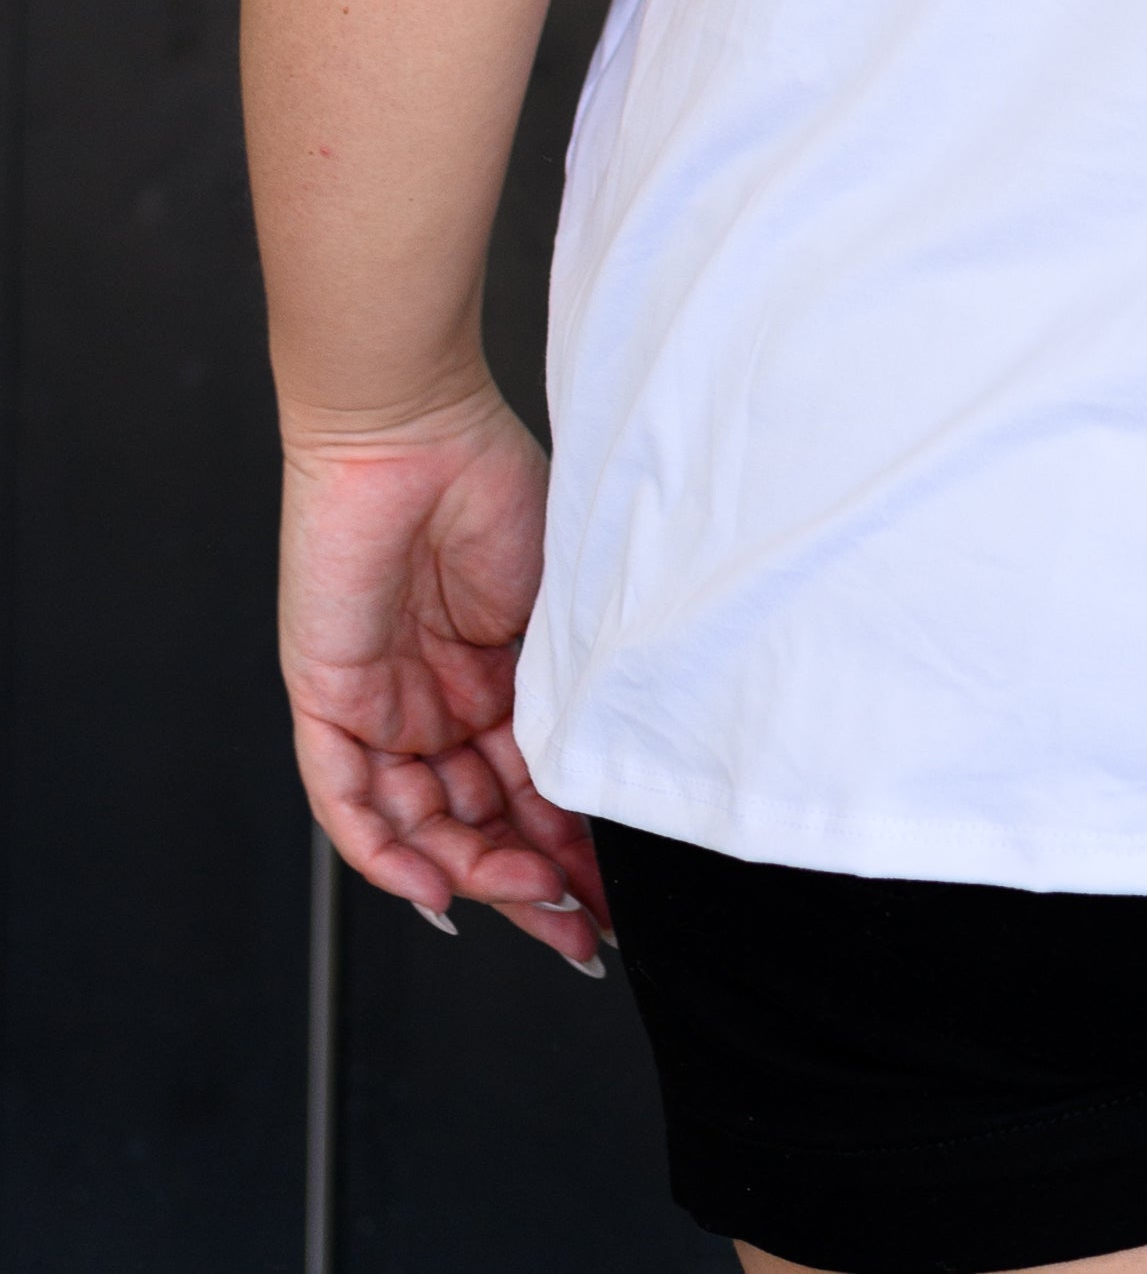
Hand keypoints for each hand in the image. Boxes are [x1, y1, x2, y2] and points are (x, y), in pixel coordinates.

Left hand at [278, 388, 608, 970]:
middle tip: (581, 928)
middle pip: (476, 823)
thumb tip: (597, 782)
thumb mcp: (553, 605)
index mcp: (492, 678)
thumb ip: (563, 691)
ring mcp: (381, 705)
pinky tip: (439, 891)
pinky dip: (389, 854)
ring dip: (475, 875)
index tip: (613, 898)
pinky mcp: (328, 697)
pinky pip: (348, 802)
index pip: (526, 789)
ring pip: (419, 826)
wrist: (414, 424)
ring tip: (534, 904)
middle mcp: (435, 703)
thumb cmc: (492, 483)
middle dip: (530, 885)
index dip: (567, 849)